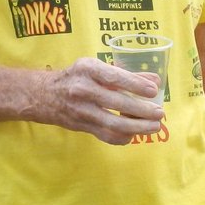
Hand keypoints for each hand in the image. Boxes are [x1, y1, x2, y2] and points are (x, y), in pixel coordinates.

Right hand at [46, 57, 165, 144]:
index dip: (136, 85)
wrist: (45, 94)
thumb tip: (155, 81)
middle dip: (142, 110)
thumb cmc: (77, 77)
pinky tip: (135, 134)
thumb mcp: (96, 67)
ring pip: (113, 123)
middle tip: (160, 113)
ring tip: (154, 126)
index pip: (115, 77)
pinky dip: (124, 137)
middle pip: (117, 102)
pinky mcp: (82, 126)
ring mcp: (81, 110)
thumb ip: (126, 74)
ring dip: (138, 127)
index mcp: (88, 69)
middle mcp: (82, 89)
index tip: (154, 91)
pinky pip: (106, 135)